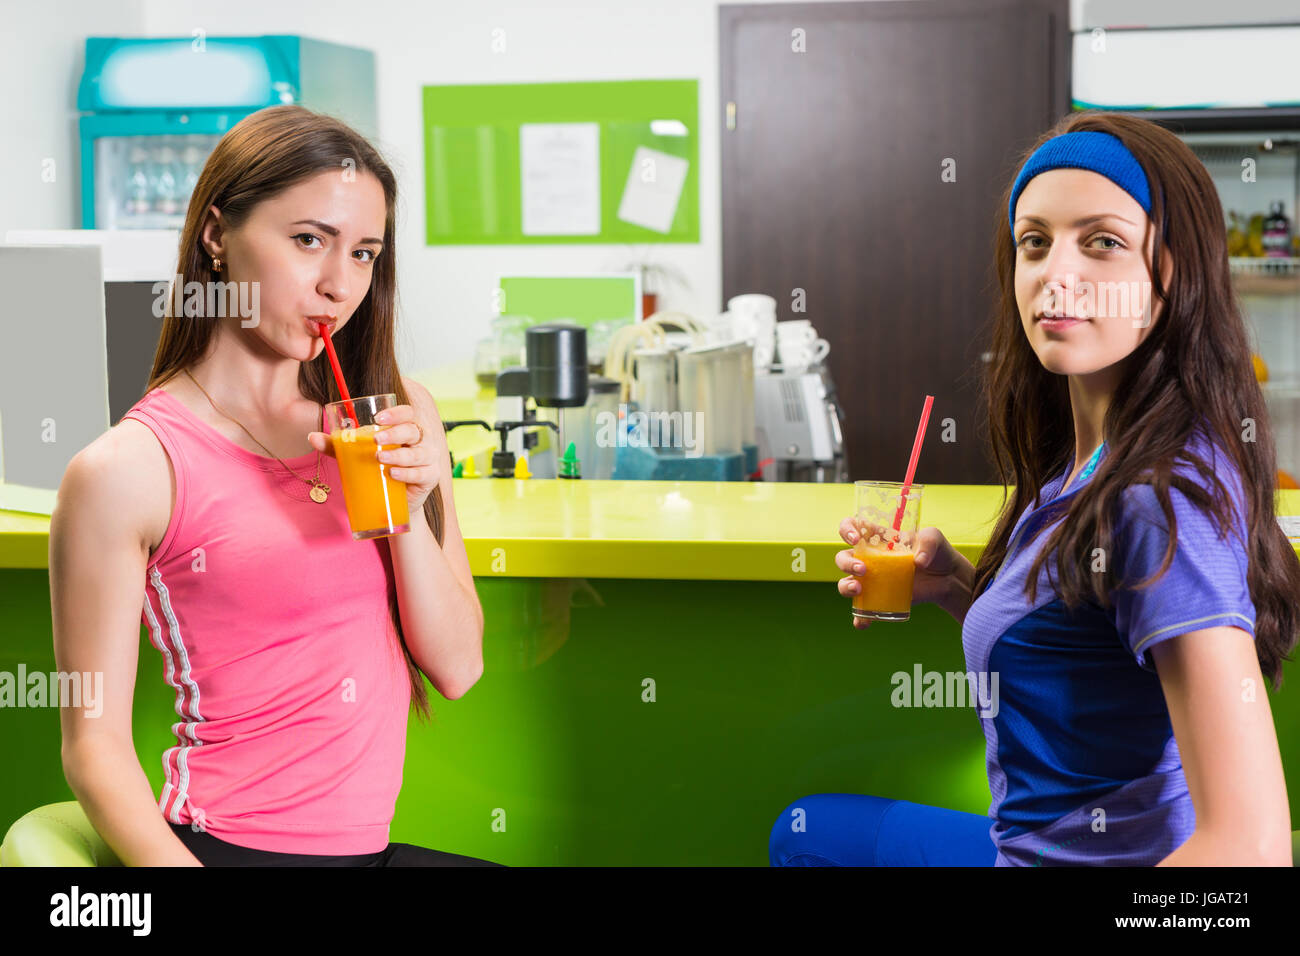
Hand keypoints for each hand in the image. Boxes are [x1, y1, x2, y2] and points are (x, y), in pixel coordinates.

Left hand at [308, 401, 442, 514]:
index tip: (378, 419)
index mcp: (406, 428)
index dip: (396, 413)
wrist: (393, 500)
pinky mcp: (430, 477)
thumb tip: (312, 437)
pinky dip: (408, 473)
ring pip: (419, 453)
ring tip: (381, 458)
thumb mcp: (356, 454)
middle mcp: (421, 440)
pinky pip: (422, 473)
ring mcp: (428, 459)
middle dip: (395, 434)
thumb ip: (338, 445)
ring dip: (400, 455)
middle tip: (376, 440)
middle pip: (413, 431)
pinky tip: (394, 473)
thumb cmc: (378, 469)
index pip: (408, 413)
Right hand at [834, 518, 963, 629]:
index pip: (852, 528)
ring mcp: (873, 580)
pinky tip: (863, 622)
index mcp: (877, 539)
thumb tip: (918, 561)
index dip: (846, 530)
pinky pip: (863, 610)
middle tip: (863, 570)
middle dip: (846, 563)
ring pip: (846, 582)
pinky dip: (860, 618)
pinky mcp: (880, 599)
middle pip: (843, 558)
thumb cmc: (937, 553)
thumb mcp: (934, 539)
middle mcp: (870, 559)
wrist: (948, 578)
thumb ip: (928, 543)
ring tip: (859, 590)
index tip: (855, 539)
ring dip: (846, 587)